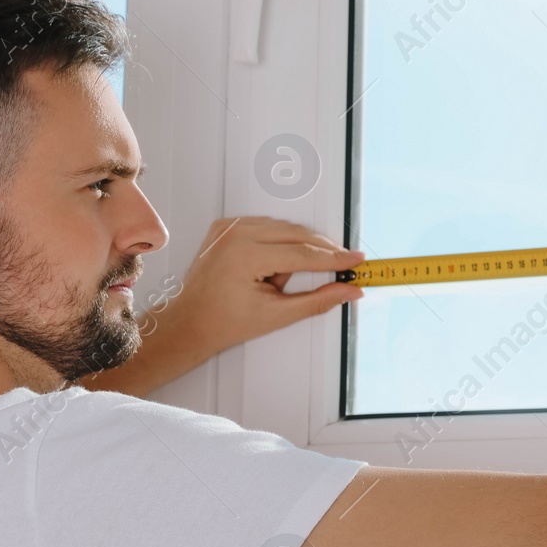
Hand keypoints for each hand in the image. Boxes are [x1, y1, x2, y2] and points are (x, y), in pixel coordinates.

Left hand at [81, 217, 362, 396]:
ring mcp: (228, 226)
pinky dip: (276, 244)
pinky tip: (268, 268)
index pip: (304, 254)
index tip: (356, 260)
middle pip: (297, 235)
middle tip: (339, 266)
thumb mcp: (278, 315)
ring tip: (276, 283)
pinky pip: (266, 227)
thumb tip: (349, 291)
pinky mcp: (226, 225)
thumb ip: (319, 300)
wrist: (190, 322)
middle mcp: (235, 234)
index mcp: (246, 255)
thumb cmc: (224, 322)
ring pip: (284, 229)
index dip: (335, 259)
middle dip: (317, 254)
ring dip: (293, 251)